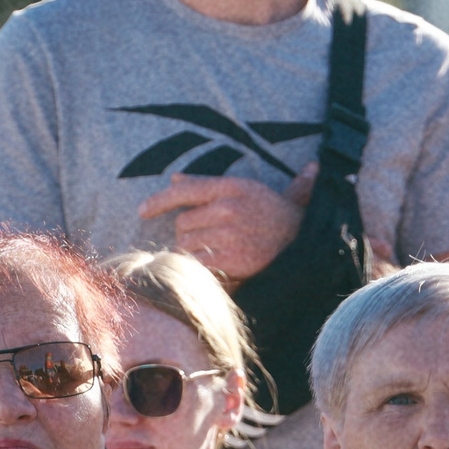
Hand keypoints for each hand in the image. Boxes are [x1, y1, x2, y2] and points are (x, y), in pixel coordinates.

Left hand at [142, 166, 316, 282]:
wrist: (305, 245)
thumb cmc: (277, 217)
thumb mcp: (247, 190)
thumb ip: (209, 184)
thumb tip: (176, 178)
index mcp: (232, 186)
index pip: (185, 190)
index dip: (159, 200)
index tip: (142, 210)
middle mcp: (228, 207)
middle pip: (182, 223)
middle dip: (188, 234)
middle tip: (206, 241)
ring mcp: (229, 234)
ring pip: (186, 245)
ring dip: (192, 253)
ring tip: (212, 255)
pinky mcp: (231, 259)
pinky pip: (198, 264)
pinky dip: (199, 270)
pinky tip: (212, 270)